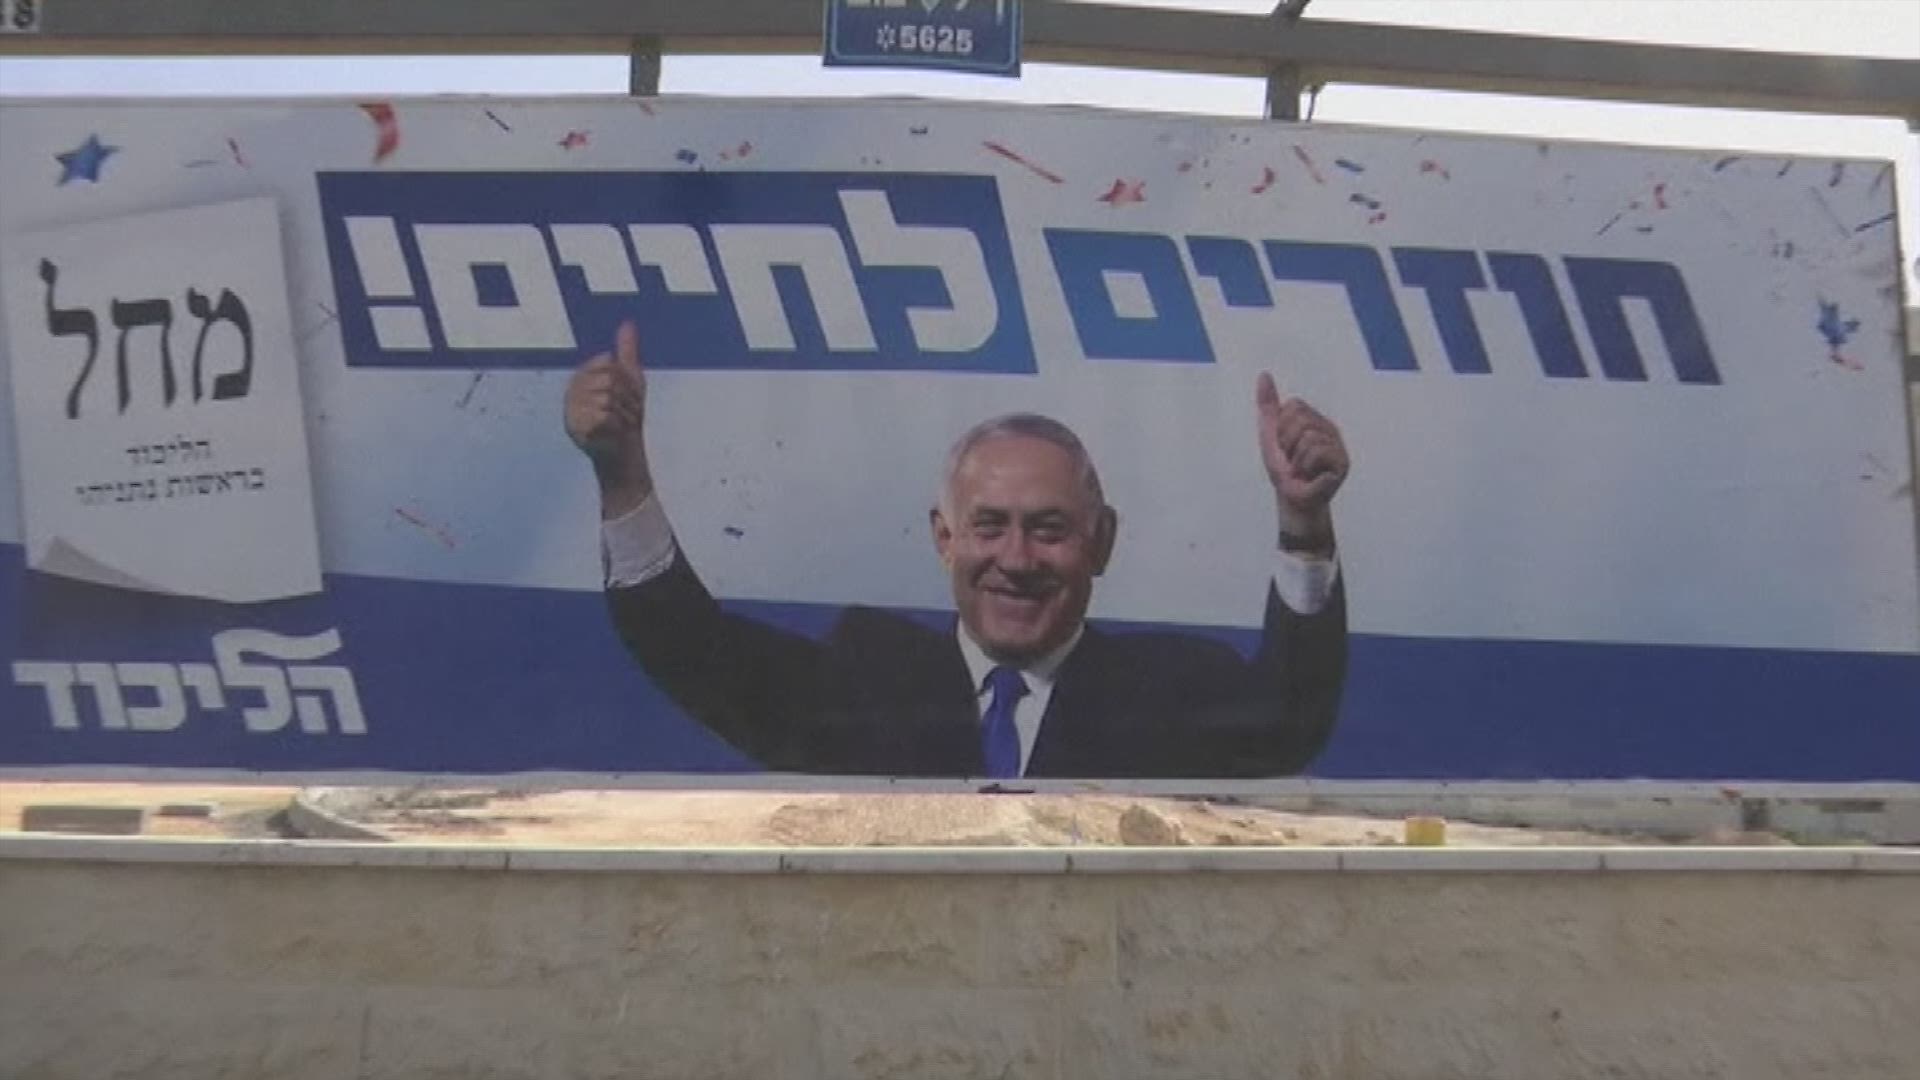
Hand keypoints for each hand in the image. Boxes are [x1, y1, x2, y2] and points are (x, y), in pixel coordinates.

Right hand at [564, 321, 653, 515]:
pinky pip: (605, 415)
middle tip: (627, 413)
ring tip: (621, 424)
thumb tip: (627, 323)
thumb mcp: (630, 378)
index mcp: (582, 377)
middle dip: (627, 397)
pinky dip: (617, 425)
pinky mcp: (575, 429)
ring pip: (608, 397)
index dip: (626, 379)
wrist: (625, 453)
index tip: (628, 394)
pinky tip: (615, 433)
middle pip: (608, 379)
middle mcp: (571, 392)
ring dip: (624, 413)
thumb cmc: (626, 415)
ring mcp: (571, 411)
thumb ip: (626, 350)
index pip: (608, 363)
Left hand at [1256, 372, 1347, 542]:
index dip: (1281, 427)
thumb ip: (1268, 404)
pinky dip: (1305, 466)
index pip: (1293, 405)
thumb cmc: (1283, 469)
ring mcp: (1338, 444)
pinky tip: (1310, 475)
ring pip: (1307, 436)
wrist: (1291, 499)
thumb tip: (1264, 375)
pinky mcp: (1342, 461)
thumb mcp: (1270, 434)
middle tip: (1292, 458)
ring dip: (1295, 457)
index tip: (1284, 445)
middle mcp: (1329, 428)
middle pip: (1300, 417)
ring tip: (1301, 468)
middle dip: (1286, 441)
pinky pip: (1316, 451)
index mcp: (1314, 419)